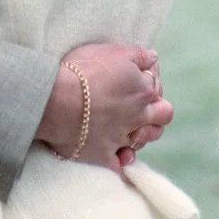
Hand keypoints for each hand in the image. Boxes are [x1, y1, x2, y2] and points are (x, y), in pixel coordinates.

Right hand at [34, 43, 172, 174]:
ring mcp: (122, 139)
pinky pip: (120, 167)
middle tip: (140, 107)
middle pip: (162, 117)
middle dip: (156, 112)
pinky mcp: (104, 157)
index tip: (134, 79)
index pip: (156, 87)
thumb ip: (138, 55)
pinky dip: (120, 164)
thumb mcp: (112, 51)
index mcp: (142, 90)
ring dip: (141, 135)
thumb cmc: (81, 70)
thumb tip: (154, 57)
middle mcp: (137, 117)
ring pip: (144, 142)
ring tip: (129, 128)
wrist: (55, 101)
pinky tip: (117, 157)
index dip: (147, 82)